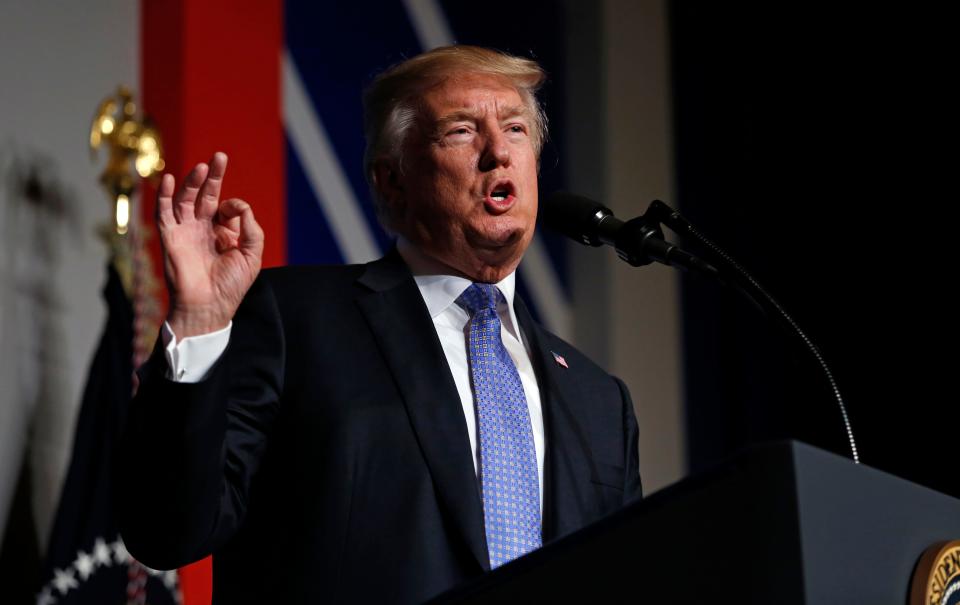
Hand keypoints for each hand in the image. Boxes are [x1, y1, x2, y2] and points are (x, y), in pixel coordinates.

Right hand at [158, 152, 263, 337]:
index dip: (234, 204)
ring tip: (202, 167)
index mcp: (223, 233)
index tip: (236, 212)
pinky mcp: (170, 237)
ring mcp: (185, 231)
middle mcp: (202, 228)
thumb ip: (251, 229)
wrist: (209, 306)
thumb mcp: (251, 255)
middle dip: (212, 176)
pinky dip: (164, 195)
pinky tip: (169, 179)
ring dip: (192, 182)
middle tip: (219, 156)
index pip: (226, 206)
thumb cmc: (231, 285)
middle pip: (205, 195)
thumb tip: (241, 206)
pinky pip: (164, 212)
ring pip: (186, 199)